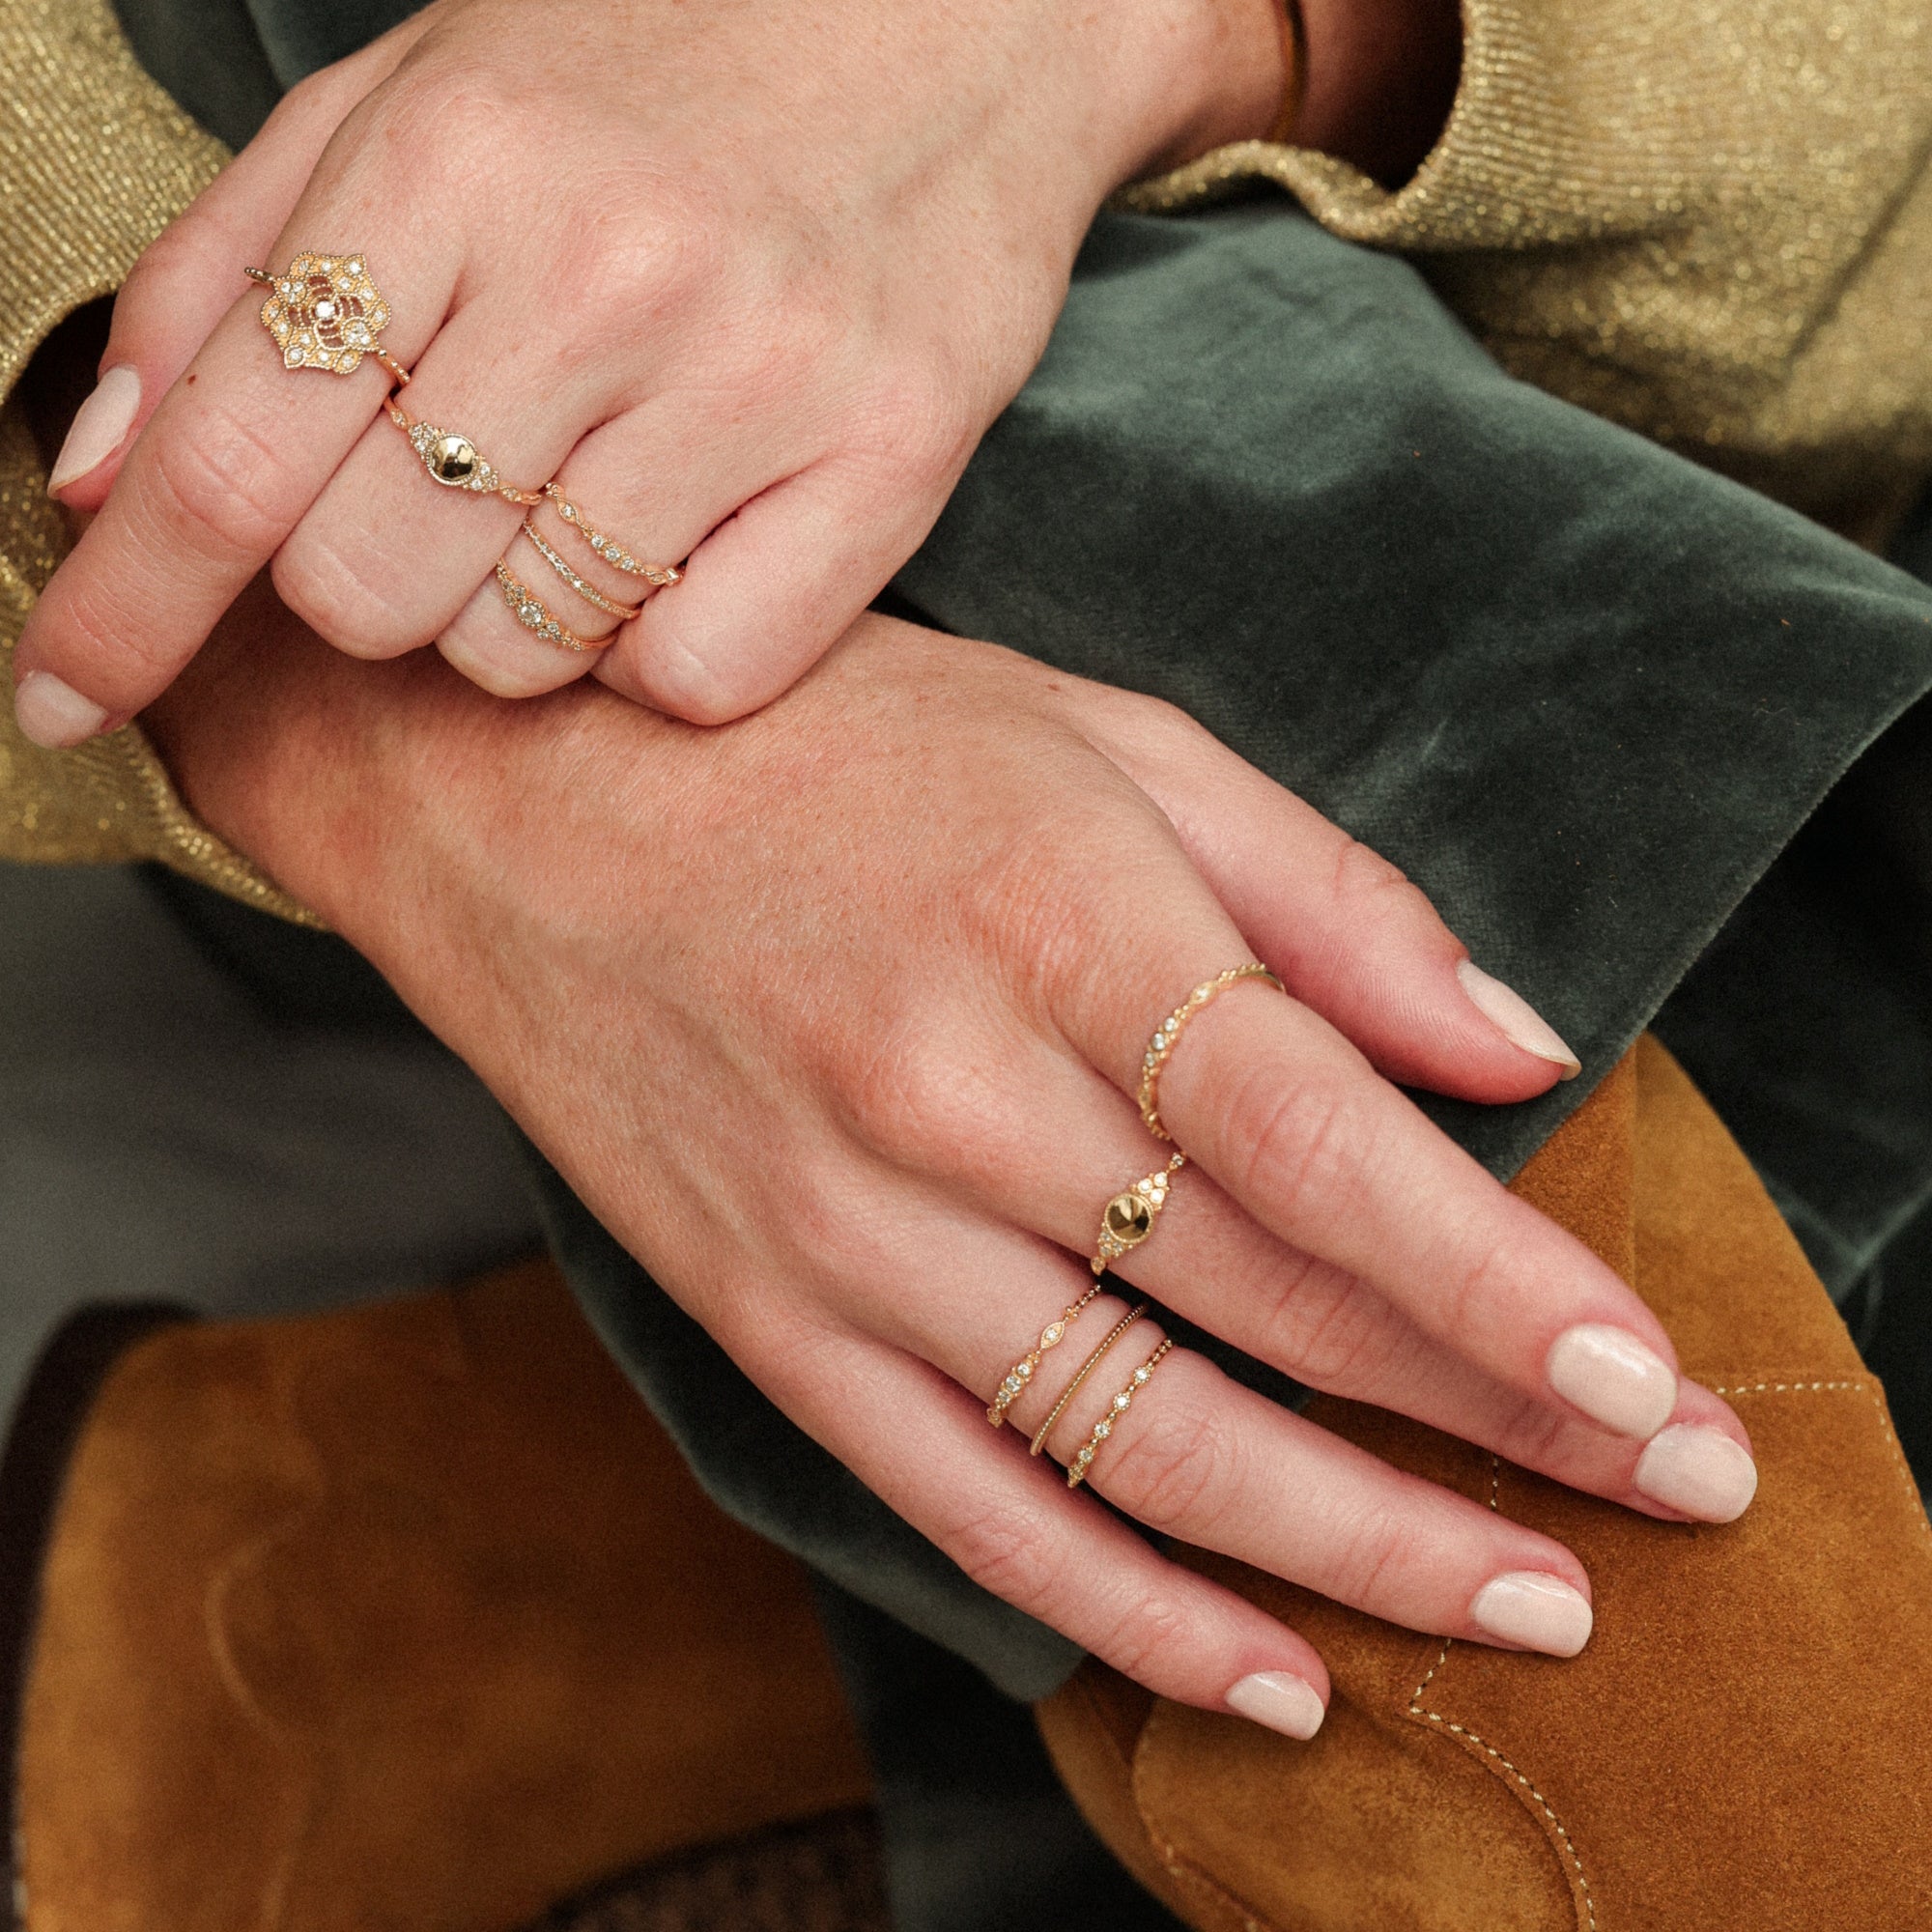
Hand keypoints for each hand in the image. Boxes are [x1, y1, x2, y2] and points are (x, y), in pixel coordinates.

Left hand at [11, 0, 1285, 749]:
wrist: (957, 19)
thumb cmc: (671, 66)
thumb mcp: (416, 105)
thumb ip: (237, 276)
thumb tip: (104, 469)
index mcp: (447, 165)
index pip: (224, 455)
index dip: (125, 608)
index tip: (61, 699)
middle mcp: (597, 275)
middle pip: (366, 588)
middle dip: (370, 581)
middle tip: (451, 499)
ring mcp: (750, 377)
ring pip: (523, 650)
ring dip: (517, 612)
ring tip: (593, 493)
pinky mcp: (885, 463)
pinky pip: (692, 674)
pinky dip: (659, 648)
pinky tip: (689, 546)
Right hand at [147, 600, 1756, 1738]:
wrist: (534, 805)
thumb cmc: (844, 748)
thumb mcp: (1105, 743)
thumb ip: (1324, 896)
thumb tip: (1520, 1046)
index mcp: (1058, 923)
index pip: (1325, 1146)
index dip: (1502, 1282)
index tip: (1646, 1388)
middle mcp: (948, 1101)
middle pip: (1267, 1310)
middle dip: (1489, 1424)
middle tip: (1655, 1501)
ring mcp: (847, 1236)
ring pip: (1139, 1449)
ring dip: (1350, 1551)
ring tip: (1517, 1613)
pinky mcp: (772, 1323)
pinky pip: (970, 1510)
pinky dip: (1129, 1616)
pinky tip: (1270, 1677)